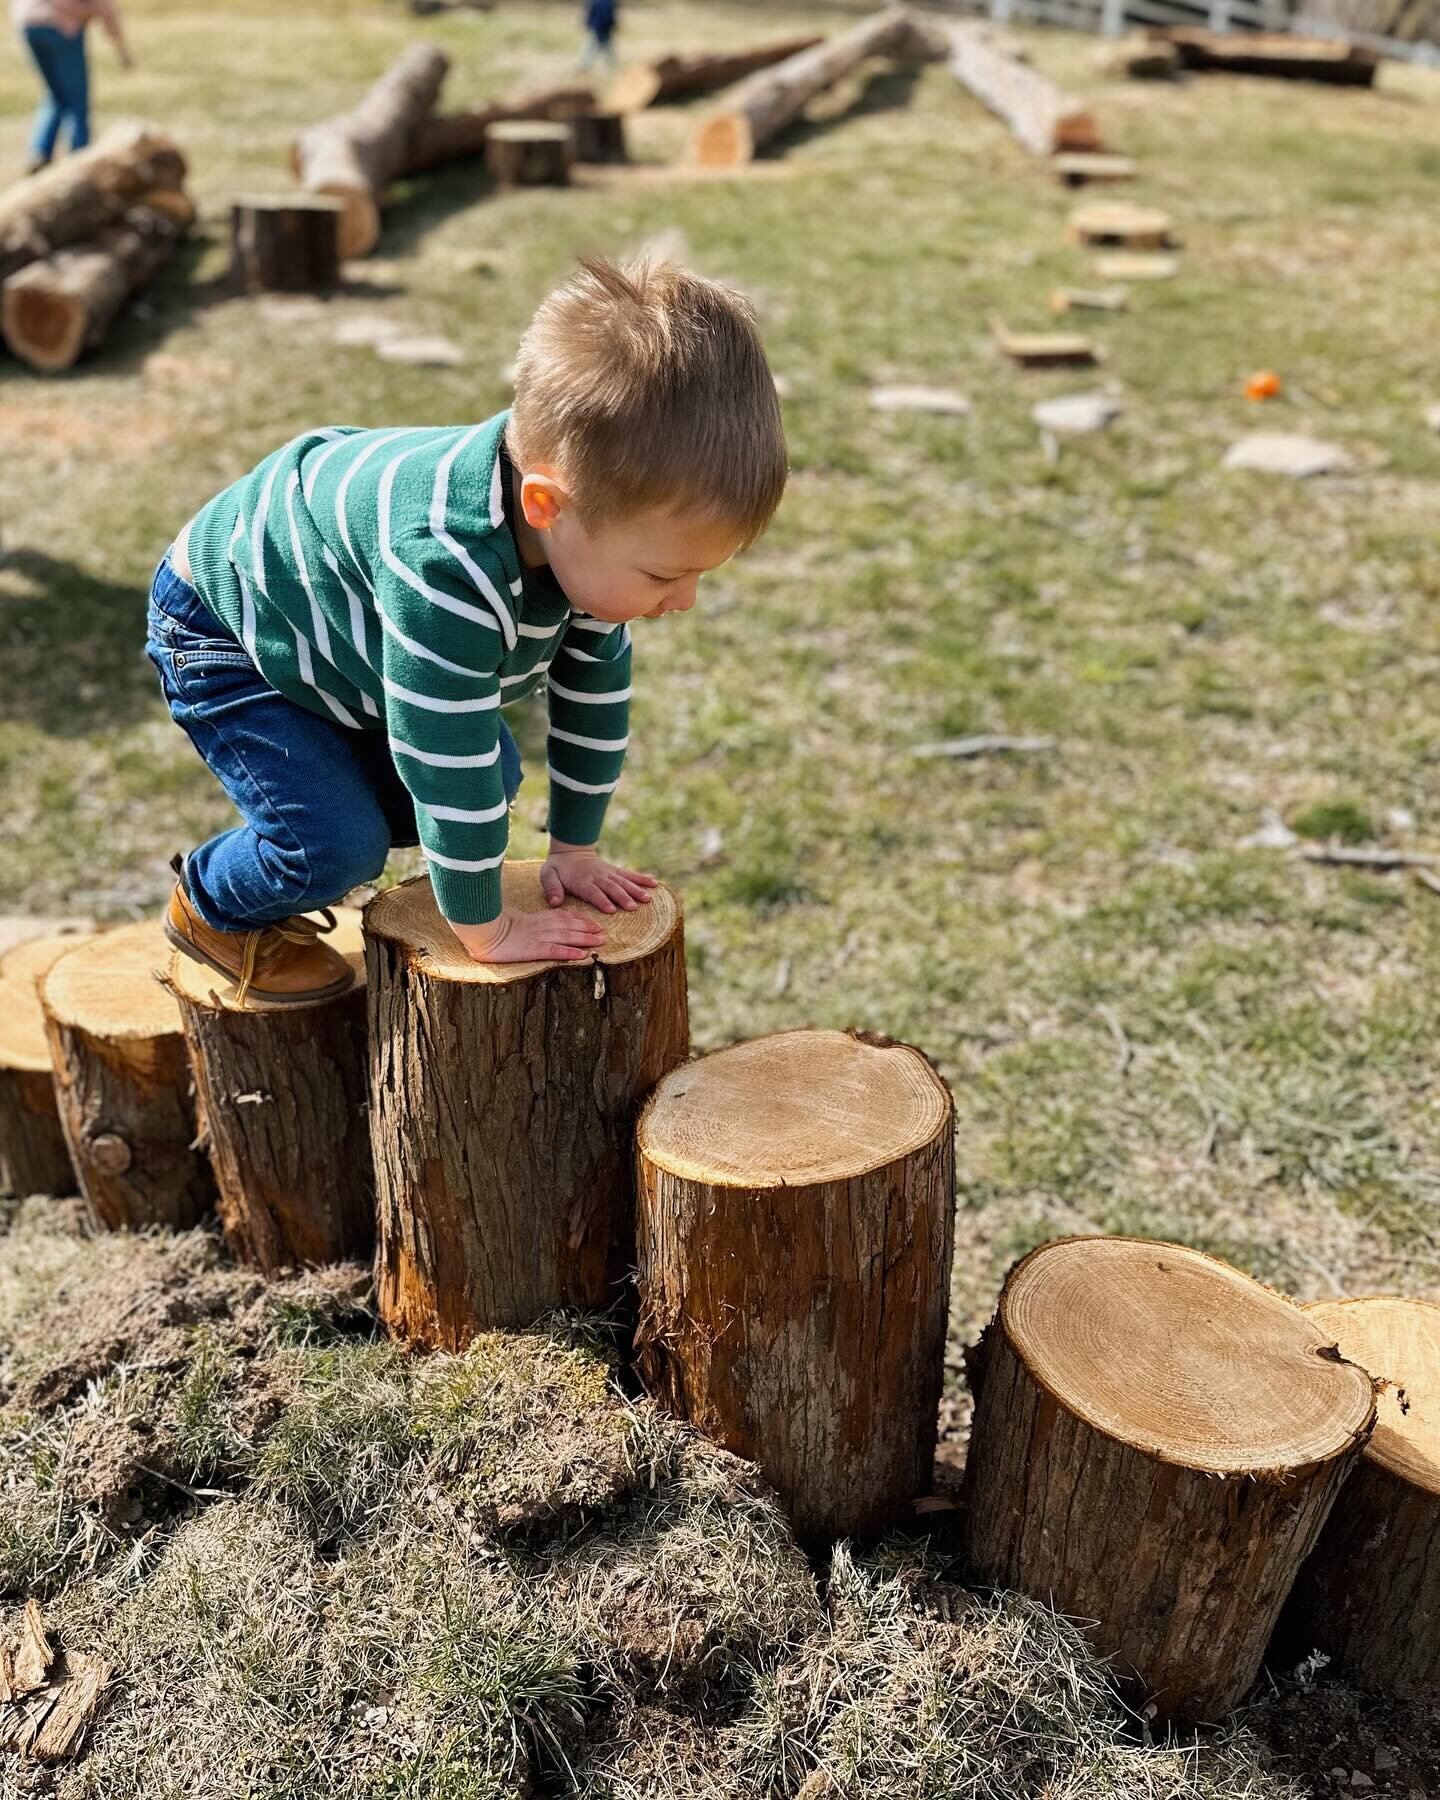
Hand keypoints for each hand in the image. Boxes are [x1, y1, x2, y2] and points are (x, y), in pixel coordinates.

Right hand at [450, 908, 604, 964]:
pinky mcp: (534, 950)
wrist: (481, 927)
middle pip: (570, 926)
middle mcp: (541, 926)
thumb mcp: (512, 919)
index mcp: (537, 918)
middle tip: (603, 933)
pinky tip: (582, 956)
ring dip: (586, 940)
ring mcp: (539, 938)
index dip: (580, 920)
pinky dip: (571, 953)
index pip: (563, 917)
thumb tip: (530, 923)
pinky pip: (556, 951)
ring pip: (568, 937)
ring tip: (600, 942)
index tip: (592, 923)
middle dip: (588, 929)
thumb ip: (526, 920)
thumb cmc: (492, 923)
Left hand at [540, 842, 658, 913]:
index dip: (602, 900)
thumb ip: (551, 888)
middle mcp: (598, 877)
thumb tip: (555, 902)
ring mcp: (608, 873)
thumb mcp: (547, 875)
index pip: (593, 892)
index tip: (611, 909)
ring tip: (648, 898)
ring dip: (636, 890)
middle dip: (623, 898)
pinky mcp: (615, 871)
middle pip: (612, 888)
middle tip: (633, 907)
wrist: (570, 851)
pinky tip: (655, 883)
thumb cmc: (557, 868)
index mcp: (582, 881)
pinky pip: (630, 875)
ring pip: (623, 882)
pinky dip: (642, 879)